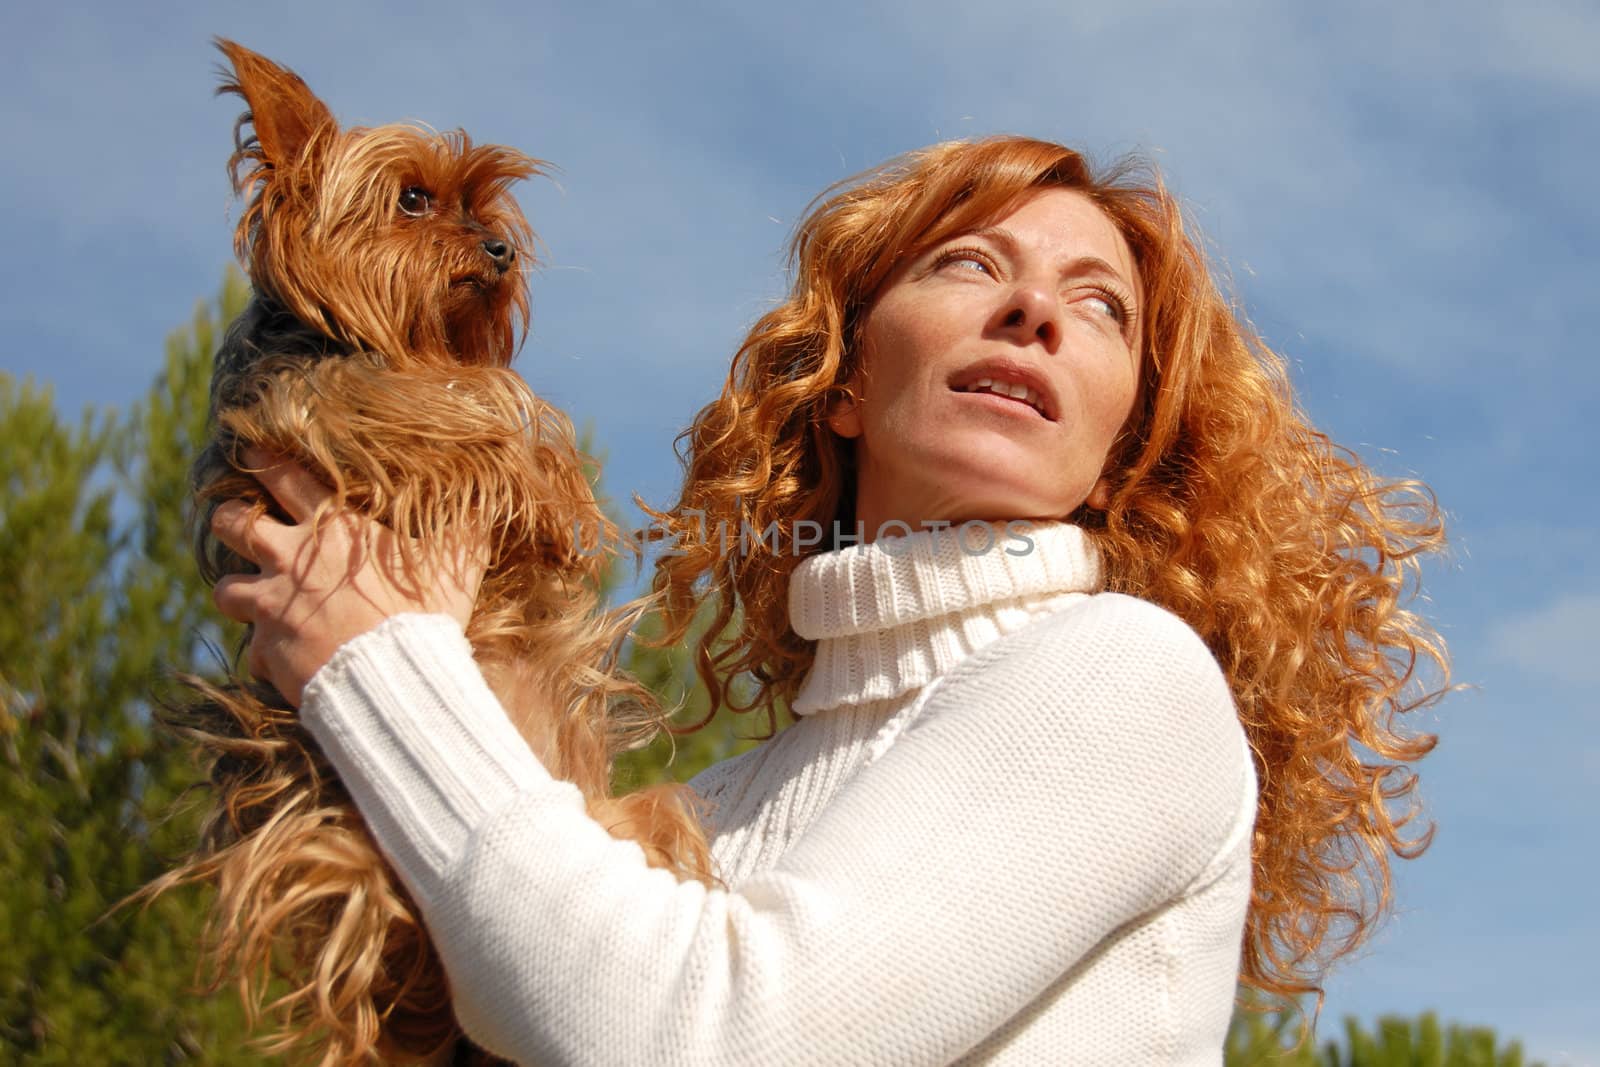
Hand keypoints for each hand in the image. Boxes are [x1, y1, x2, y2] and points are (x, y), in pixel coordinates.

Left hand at [211, 450, 487, 706]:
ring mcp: (272, 606)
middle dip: (231, 520)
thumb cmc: (425, 612)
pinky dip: (265, 652)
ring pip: (225, 587)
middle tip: (241, 526)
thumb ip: (467, 530)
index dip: (261, 460)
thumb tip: (492, 504)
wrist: (394, 677)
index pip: (282, 476)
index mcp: (332, 527)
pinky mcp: (266, 650)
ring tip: (251, 598)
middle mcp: (290, 559)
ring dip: (239, 591)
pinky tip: (282, 658)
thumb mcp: (457, 562)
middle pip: (232, 523)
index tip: (251, 454)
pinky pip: (252, 649)